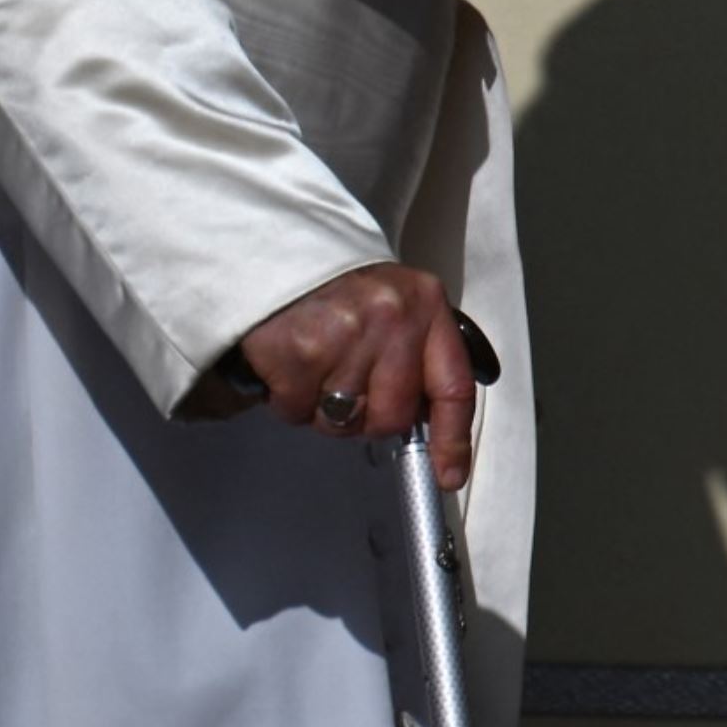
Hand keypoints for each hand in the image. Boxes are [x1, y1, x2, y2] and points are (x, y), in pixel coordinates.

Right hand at [234, 264, 476, 489]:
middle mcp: (391, 317)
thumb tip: (431, 428)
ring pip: (343, 421)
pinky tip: (289, 366)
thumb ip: (418, 356)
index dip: (453, 440)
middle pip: (393, 416)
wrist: (273, 251)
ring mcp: (345, 334)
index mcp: (424, 304)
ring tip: (315, 367)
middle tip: (346, 385)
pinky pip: (299, 411)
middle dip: (368, 417)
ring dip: (324, 409)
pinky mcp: (299, 351)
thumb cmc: (337, 287)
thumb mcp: (396, 304)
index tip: (448, 474)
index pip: (453, 386)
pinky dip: (289, 400)